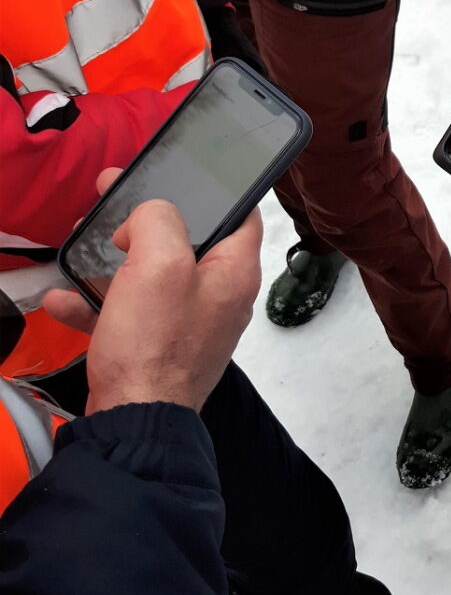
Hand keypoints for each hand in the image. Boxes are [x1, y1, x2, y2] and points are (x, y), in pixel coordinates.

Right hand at [44, 169, 262, 412]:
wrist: (133, 420)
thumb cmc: (155, 342)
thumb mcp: (159, 263)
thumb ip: (158, 220)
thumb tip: (148, 215)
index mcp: (235, 271)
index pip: (243, 214)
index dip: (214, 190)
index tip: (182, 174)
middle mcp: (219, 295)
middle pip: (187, 240)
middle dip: (146, 218)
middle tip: (113, 194)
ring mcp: (189, 322)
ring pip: (152, 274)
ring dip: (114, 258)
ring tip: (81, 239)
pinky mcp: (159, 345)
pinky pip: (130, 312)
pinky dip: (99, 303)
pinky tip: (63, 299)